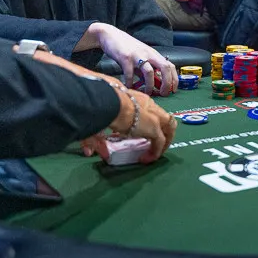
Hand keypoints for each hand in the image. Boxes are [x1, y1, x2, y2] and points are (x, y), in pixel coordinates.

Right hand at [11, 45, 177, 162]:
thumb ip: (94, 137)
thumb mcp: (99, 121)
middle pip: (163, 117)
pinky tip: (148, 159)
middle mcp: (148, 105)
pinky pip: (161, 142)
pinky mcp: (155, 127)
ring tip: (155, 153)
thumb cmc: (101, 106)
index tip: (138, 132)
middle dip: (162, 130)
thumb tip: (89, 153)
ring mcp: (154, 116)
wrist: (108, 103)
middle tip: (154, 144)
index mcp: (136, 99)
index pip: (148, 109)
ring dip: (165, 141)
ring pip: (169, 127)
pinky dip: (156, 152)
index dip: (147, 121)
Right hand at [93, 23, 178, 95]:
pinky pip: (130, 74)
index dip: (174, 78)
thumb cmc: (126, 48)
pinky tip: (129, 87)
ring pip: (149, 72)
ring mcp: (137, 55)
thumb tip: (153, 85)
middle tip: (164, 94)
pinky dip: (130, 83)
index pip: (170, 65)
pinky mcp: (125, 58)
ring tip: (147, 93)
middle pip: (165, 67)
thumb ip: (146, 70)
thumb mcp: (140, 57)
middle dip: (167, 82)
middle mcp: (148, 54)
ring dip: (150, 85)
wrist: (110, 35)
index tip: (173, 90)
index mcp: (153, 54)